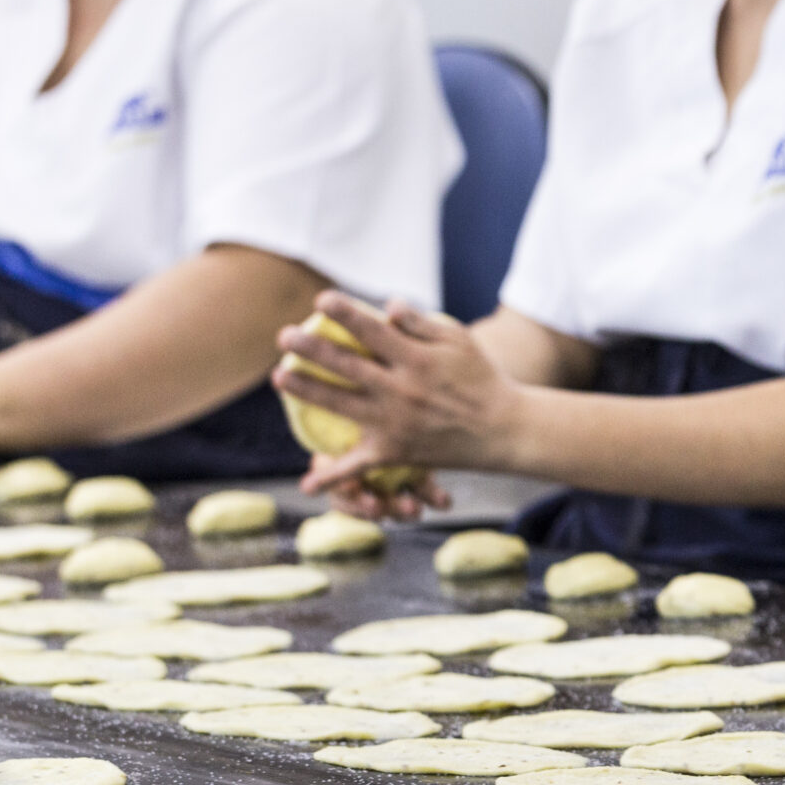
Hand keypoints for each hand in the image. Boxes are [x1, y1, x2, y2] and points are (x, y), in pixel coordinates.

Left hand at [276, 292, 514, 508]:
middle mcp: (401, 390)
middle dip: (311, 348)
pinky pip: (359, 465)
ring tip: (280, 376)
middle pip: (346, 365)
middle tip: (284, 336)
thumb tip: (385, 307)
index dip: (344, 313)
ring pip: (341, 405)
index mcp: (417, 359)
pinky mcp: (395, 452)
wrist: (504, 431)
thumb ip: (421, 322)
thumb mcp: (459, 340)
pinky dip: (333, 477)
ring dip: (307, 390)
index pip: (371, 330)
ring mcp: (395, 423)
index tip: (321, 300)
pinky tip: (307, 484)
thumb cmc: (481, 378)